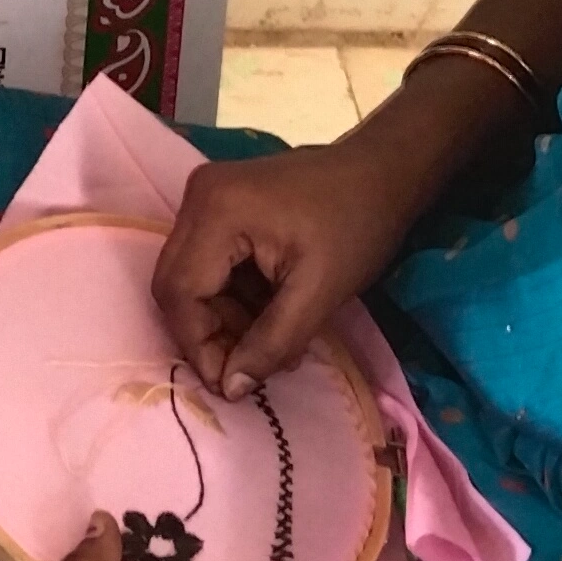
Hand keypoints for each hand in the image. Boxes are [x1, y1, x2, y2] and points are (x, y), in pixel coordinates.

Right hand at [151, 139, 428, 391]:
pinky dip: (233, 296)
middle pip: (177, 284)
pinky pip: (208, 262)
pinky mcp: (220, 203)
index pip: (180, 292)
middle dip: (209, 334)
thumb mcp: (319, 292)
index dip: (199, 345)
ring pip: (191, 277)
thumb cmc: (358, 225)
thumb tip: (230, 389)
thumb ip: (271, 342)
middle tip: (248, 369)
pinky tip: (269, 314)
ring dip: (224, 318)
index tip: (232, 385)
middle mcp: (198, 197)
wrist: (384, 172)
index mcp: (217, 211)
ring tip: (271, 343)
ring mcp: (206, 196)